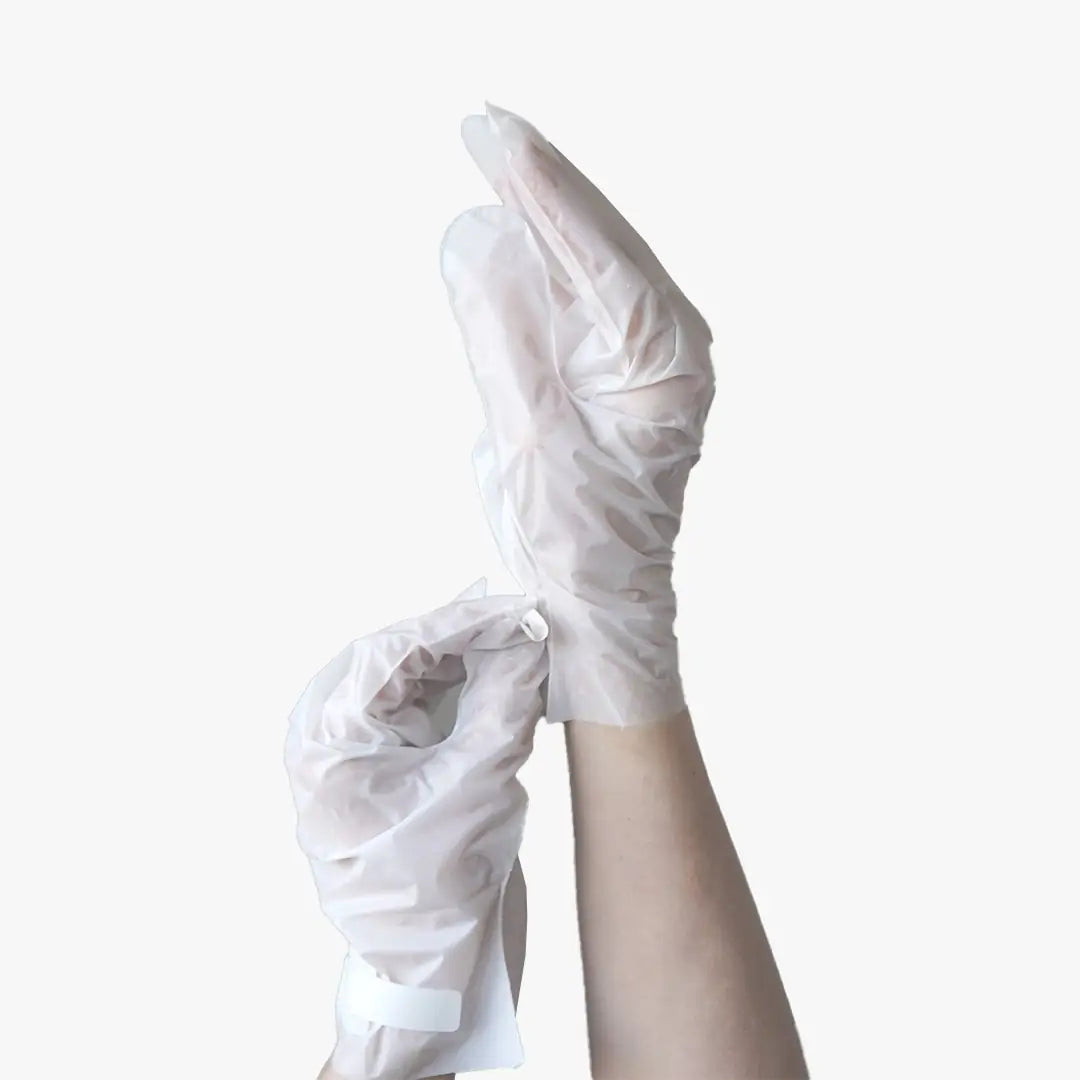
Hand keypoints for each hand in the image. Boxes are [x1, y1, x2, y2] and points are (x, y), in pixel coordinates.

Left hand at [285, 589, 547, 1079]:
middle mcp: (324, 744)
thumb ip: (505, 703)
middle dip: (460, 638)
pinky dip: (455, 693)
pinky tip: (495, 678)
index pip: (392, 653)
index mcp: (328, 746)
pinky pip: (413, 711)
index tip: (514, 607)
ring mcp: (345, 758)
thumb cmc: (438, 895)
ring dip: (461, 663)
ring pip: (405, 682)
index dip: (458, 622)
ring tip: (515, 642)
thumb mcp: (480, 787)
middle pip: (394, 661)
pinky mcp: (373, 771)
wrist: (424, 978)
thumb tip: (530, 638)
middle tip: (518, 619)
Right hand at [441, 105, 713, 726]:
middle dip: (543, 186)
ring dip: (544, 215)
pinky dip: (544, 264)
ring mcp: (652, 359)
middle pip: (603, 242)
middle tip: (484, 126)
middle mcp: (674, 349)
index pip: (599, 254)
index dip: (542, 191)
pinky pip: (582, 300)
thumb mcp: (527, 441)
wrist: (599, 610)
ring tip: (494, 157)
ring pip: (595, 263)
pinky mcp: (621, 373)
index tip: (493, 134)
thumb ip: (503, 338)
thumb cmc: (576, 544)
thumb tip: (476, 243)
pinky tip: (513, 230)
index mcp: (669, 363)